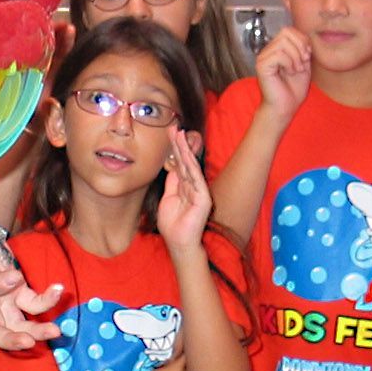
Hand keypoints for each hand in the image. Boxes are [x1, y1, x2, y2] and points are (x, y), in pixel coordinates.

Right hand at [0, 228, 61, 349]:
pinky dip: (48, 301)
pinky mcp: (20, 291)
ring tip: (56, 331)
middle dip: (12, 338)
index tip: (15, 276)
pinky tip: (59, 291)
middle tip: (29, 341)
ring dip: (37, 330)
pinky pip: (34, 302)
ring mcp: (5, 298)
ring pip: (19, 323)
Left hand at [157, 127, 211, 254]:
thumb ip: (172, 183)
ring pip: (190, 166)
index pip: (180, 163)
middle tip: (173, 127)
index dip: (174, 149)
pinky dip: (190, 165)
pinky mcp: (203, 198)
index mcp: (185, 186)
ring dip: (184, 150)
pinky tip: (186, 153)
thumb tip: (171, 167)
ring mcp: (200, 191)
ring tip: (179, 134)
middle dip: (179, 144)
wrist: (180, 243)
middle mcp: (194, 186)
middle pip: (185, 161)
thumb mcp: (168, 199)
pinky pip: (195, 178)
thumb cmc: (173, 225)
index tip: (169, 133)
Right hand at [255, 27, 312, 120]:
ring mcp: (264, 58)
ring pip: (283, 43)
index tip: (307, 55)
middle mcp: (268, 51)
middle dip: (300, 46)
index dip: (302, 39)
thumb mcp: (303, 64)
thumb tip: (305, 38)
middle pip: (285, 32)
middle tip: (303, 62)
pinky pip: (279, 54)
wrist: (285, 107)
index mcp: (277, 49)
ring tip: (296, 70)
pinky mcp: (262, 66)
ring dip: (295, 56)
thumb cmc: (293, 90)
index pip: (288, 30)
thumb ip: (303, 49)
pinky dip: (289, 63)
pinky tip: (290, 72)